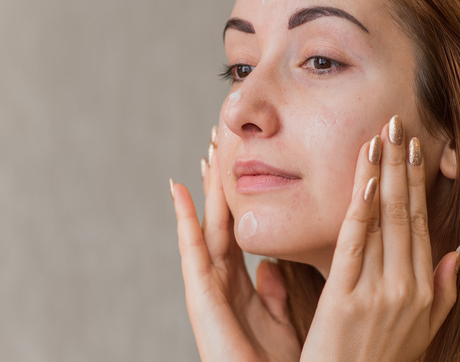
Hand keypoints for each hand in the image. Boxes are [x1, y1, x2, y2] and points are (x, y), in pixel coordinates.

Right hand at [171, 130, 299, 361]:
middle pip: (222, 218)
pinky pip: (191, 249)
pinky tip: (178, 189)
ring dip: (206, 188)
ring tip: (207, 151)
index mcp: (241, 283)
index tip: (242, 160)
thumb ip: (275, 292)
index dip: (240, 195)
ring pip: (207, 224)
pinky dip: (183, 218)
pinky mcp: (200, 297)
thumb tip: (270, 266)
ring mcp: (207, 286)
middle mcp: (221, 279)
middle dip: (221, 181)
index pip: (240, 227)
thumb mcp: (281, 320)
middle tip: (221, 139)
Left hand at [300, 116, 459, 361]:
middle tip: (397, 123)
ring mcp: (377, 292)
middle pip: (404, 212)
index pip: (420, 222)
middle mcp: (406, 286)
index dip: (416, 181)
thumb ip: (444, 291)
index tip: (413, 147)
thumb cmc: (383, 361)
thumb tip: (458, 250)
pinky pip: (355, 245)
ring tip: (381, 135)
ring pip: (382, 220)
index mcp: (424, 289)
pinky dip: (361, 209)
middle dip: (400, 164)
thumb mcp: (425, 331)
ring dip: (380, 173)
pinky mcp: (344, 298)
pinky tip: (364, 179)